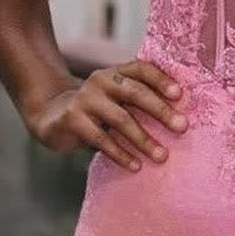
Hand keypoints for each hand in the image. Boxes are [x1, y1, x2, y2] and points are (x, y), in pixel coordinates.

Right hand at [26, 60, 187, 168]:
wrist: (52, 116)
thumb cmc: (99, 110)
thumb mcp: (117, 99)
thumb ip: (140, 101)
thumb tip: (181, 119)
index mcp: (116, 72)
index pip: (142, 69)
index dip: (161, 79)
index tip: (179, 95)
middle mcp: (101, 80)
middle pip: (135, 93)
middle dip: (161, 111)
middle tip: (182, 127)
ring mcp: (85, 99)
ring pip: (120, 119)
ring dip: (144, 139)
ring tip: (162, 156)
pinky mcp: (72, 119)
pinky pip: (101, 139)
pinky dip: (121, 154)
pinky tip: (136, 166)